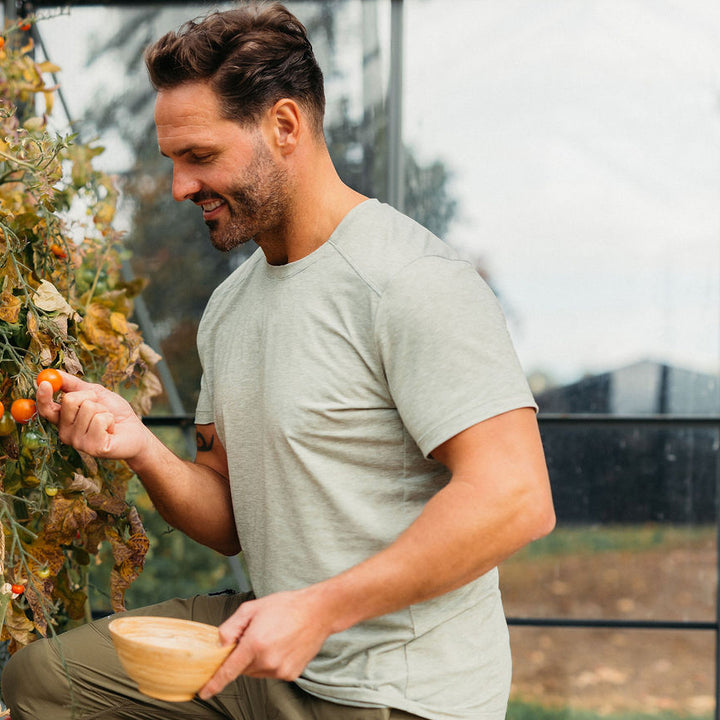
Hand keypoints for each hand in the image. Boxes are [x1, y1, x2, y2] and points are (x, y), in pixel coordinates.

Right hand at [37, 370, 149, 460]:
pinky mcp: (93, 448)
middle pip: (70, 400)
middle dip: (90, 396)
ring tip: (108, 420)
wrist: (137, 432)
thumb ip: (74, 385)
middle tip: (101, 407)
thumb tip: (54, 372)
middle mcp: (67, 433)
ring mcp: (78, 443)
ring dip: (104, 410)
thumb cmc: (116, 413)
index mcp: (64, 420)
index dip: (43, 396)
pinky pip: (99, 420)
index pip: (46, 409)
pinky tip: (112, 429)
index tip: (45, 382)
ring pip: (88, 408)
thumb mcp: (96, 393)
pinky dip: (110, 419)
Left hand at [198, 588, 331, 697]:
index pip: (229, 670)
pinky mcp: (290, 674)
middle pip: (243, 668)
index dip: (214, 683)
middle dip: (244, 655)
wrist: (318, 612)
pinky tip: (282, 645)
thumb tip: (220, 644)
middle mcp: (267, 661)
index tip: (204, 693)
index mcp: (255, 644)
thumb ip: (231, 626)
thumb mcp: (252, 608)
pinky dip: (272, 662)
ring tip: (273, 638)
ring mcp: (280, 670)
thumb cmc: (285, 606)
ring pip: (257, 671)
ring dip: (258, 659)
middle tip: (257, 634)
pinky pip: (272, 672)